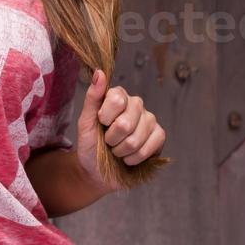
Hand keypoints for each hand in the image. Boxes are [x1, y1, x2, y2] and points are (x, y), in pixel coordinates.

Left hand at [75, 69, 166, 192]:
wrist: (97, 171)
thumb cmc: (90, 145)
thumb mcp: (85, 122)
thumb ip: (92, 97)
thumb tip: (99, 72)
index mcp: (117, 96)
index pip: (117, 99)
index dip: (105, 117)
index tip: (100, 123)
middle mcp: (136, 104)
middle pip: (125, 123)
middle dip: (111, 139)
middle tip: (108, 141)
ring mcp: (150, 119)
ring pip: (135, 138)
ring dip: (121, 151)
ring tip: (117, 150)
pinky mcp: (159, 136)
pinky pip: (150, 147)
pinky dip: (134, 158)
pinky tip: (129, 157)